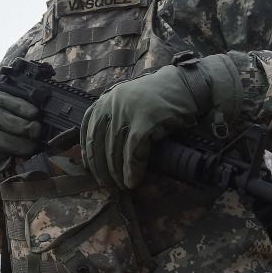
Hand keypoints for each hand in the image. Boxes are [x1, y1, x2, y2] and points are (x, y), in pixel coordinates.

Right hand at [0, 90, 42, 175]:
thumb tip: (34, 116)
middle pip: (0, 117)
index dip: (20, 105)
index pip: (1, 98)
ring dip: (19, 143)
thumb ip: (4, 110)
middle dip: (22, 125)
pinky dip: (8, 155)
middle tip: (36, 130)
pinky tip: (18, 155)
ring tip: (32, 146)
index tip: (35, 113)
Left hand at [81, 55, 238, 188]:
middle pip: (99, 144)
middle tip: (105, 184)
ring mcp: (127, 113)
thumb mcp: (126, 103)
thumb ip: (112, 119)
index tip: (88, 169)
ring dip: (116, 173)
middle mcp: (111, 105)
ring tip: (121, 186)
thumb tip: (102, 151)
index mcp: (104, 101)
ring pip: (114, 150)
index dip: (87, 153)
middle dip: (100, 168)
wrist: (184, 86)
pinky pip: (133, 152)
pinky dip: (132, 169)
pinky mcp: (145, 122)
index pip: (88, 130)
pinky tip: (132, 181)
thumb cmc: (156, 98)